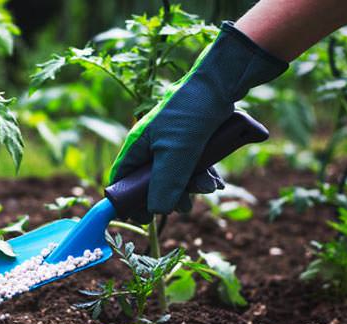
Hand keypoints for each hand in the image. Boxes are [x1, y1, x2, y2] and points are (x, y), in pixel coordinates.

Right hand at [110, 22, 286, 223]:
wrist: (223, 81)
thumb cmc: (191, 112)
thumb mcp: (176, 152)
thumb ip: (165, 183)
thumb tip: (156, 212)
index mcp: (138, 145)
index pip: (123, 179)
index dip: (129, 200)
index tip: (143, 218)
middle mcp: (152, 145)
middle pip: (153, 183)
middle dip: (171, 195)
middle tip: (186, 204)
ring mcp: (173, 143)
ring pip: (177, 176)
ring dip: (193, 186)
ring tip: (209, 186)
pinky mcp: (194, 141)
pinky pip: (194, 167)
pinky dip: (205, 176)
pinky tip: (217, 181)